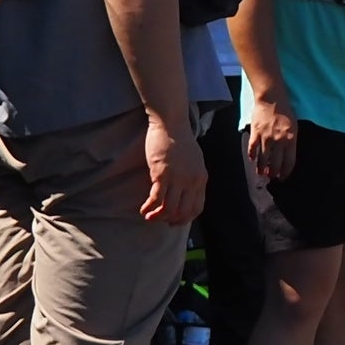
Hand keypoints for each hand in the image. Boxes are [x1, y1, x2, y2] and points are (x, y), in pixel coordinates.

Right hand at [141, 110, 205, 230]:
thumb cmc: (180, 139)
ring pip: (169, 209)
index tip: (174, 221)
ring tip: (148, 216)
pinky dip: (149, 208)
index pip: (197, 208)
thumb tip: (185, 193)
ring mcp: (177, 178)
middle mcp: (192, 181)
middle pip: (183, 212)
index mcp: (201, 178)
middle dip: (170, 220)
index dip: (185, 219)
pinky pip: (156, 199)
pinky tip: (143, 209)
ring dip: (157, 216)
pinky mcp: (162, 174)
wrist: (171, 123)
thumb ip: (192, 177)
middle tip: (159, 219)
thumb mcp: (194, 161)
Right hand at [247, 90, 301, 179]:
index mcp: (291, 139)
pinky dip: (252, 155)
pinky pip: (252, 148)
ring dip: (261, 168)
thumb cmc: (285, 111)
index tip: (283, 177)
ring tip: (260, 173)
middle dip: (273, 174)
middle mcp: (279, 140)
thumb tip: (285, 156)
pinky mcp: (255, 132)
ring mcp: (266, 137)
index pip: (289, 162)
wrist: (272, 98)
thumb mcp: (294, 126)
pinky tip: (252, 159)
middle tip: (271, 177)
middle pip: (275, 164)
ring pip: (262, 159)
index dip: (286, 172)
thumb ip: (291, 141)